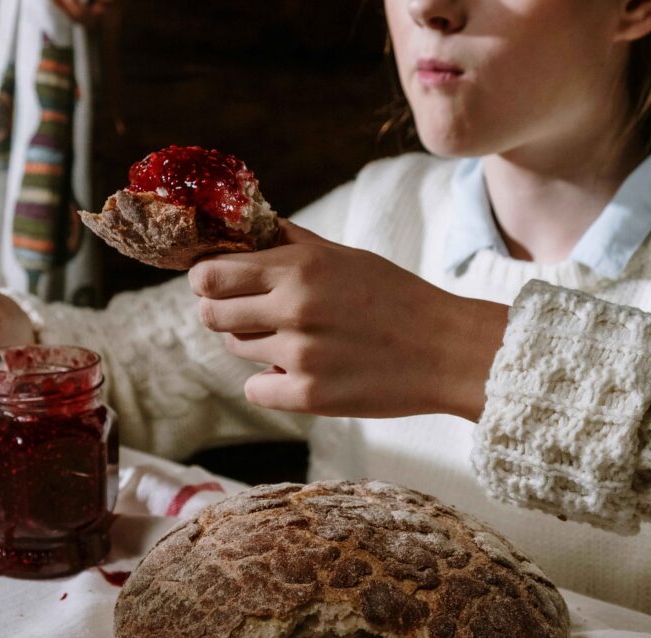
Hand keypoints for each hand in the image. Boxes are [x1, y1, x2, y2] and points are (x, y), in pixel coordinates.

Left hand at [188, 219, 507, 419]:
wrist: (445, 350)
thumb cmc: (397, 297)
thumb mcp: (346, 257)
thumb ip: (293, 245)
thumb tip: (250, 229)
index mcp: (301, 267)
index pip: (211, 274)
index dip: (205, 280)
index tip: (214, 285)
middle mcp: (294, 307)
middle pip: (212, 314)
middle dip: (222, 313)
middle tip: (247, 315)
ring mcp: (300, 354)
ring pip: (236, 349)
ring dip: (254, 345)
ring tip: (294, 340)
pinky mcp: (309, 396)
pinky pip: (255, 390)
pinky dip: (270, 383)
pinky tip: (299, 373)